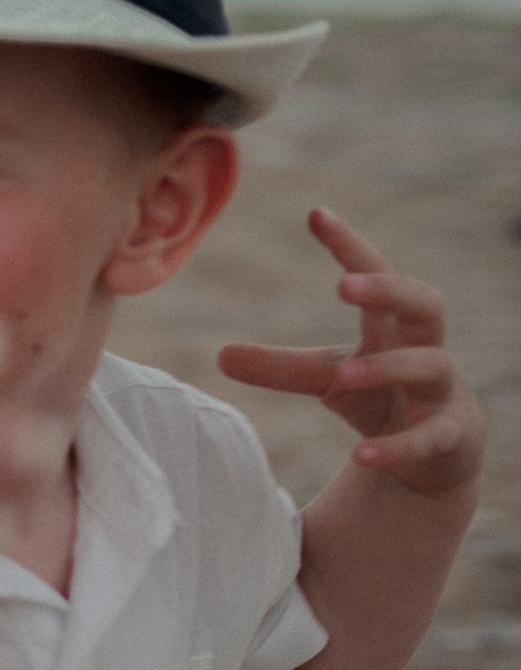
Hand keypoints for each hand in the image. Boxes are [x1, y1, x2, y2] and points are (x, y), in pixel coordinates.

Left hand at [218, 207, 482, 500]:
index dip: (350, 245)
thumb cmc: (381, 397)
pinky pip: (431, 438)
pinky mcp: (451, 438)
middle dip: (389, 290)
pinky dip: (398, 445)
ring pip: (431, 366)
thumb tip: (219, 354)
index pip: (376, 274)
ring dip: (389, 367)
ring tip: (346, 375)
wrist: (438, 456)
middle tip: (344, 284)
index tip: (316, 213)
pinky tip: (362, 454)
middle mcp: (425, 349)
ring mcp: (443, 393)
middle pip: (425, 303)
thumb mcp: (328, 379)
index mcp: (392, 327)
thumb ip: (281, 368)